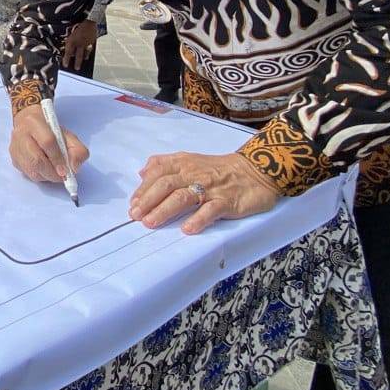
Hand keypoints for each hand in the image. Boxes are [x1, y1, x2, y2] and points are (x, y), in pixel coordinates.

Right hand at [9, 104, 89, 182]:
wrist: (30, 125)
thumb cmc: (51, 131)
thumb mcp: (69, 136)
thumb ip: (78, 150)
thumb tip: (74, 168)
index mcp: (34, 122)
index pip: (47, 142)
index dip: (58, 159)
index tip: (66, 170)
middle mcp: (20, 134)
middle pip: (36, 160)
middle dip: (52, 172)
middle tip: (62, 176)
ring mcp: (15, 148)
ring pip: (31, 170)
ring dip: (47, 176)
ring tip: (55, 172)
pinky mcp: (13, 159)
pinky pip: (28, 174)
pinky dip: (40, 176)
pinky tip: (45, 170)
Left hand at [63, 20, 97, 70]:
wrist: (89, 21)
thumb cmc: (78, 27)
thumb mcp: (70, 33)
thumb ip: (69, 42)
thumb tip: (67, 50)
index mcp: (72, 41)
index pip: (68, 52)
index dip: (66, 59)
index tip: (65, 65)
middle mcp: (79, 43)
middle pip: (78, 56)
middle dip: (77, 63)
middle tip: (76, 68)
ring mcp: (86, 43)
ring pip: (85, 54)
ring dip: (83, 58)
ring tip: (83, 62)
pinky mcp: (92, 42)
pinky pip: (89, 49)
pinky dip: (88, 53)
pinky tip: (87, 56)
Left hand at [129, 152, 279, 233]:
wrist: (256, 171)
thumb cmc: (218, 169)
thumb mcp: (190, 161)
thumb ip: (165, 164)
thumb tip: (142, 173)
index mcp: (183, 163)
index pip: (158, 172)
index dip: (143, 188)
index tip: (133, 204)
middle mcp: (194, 174)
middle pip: (166, 184)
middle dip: (148, 201)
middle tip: (135, 216)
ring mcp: (210, 188)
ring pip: (183, 197)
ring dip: (164, 210)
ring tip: (151, 223)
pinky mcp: (227, 201)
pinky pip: (211, 210)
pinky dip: (198, 219)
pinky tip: (187, 229)